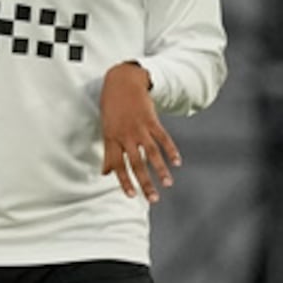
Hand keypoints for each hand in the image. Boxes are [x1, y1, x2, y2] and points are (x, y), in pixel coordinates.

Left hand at [100, 62, 178, 200]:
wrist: (122, 82)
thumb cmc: (111, 107)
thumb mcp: (105, 129)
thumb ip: (108, 152)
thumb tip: (105, 173)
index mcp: (111, 139)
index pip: (117, 165)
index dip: (124, 181)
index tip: (132, 196)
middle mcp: (125, 135)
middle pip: (136, 163)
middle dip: (145, 182)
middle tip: (153, 199)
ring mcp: (140, 128)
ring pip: (152, 153)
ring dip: (160, 170)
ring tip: (168, 184)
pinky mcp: (152, 120)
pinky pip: (163, 138)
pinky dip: (171, 150)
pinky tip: (177, 162)